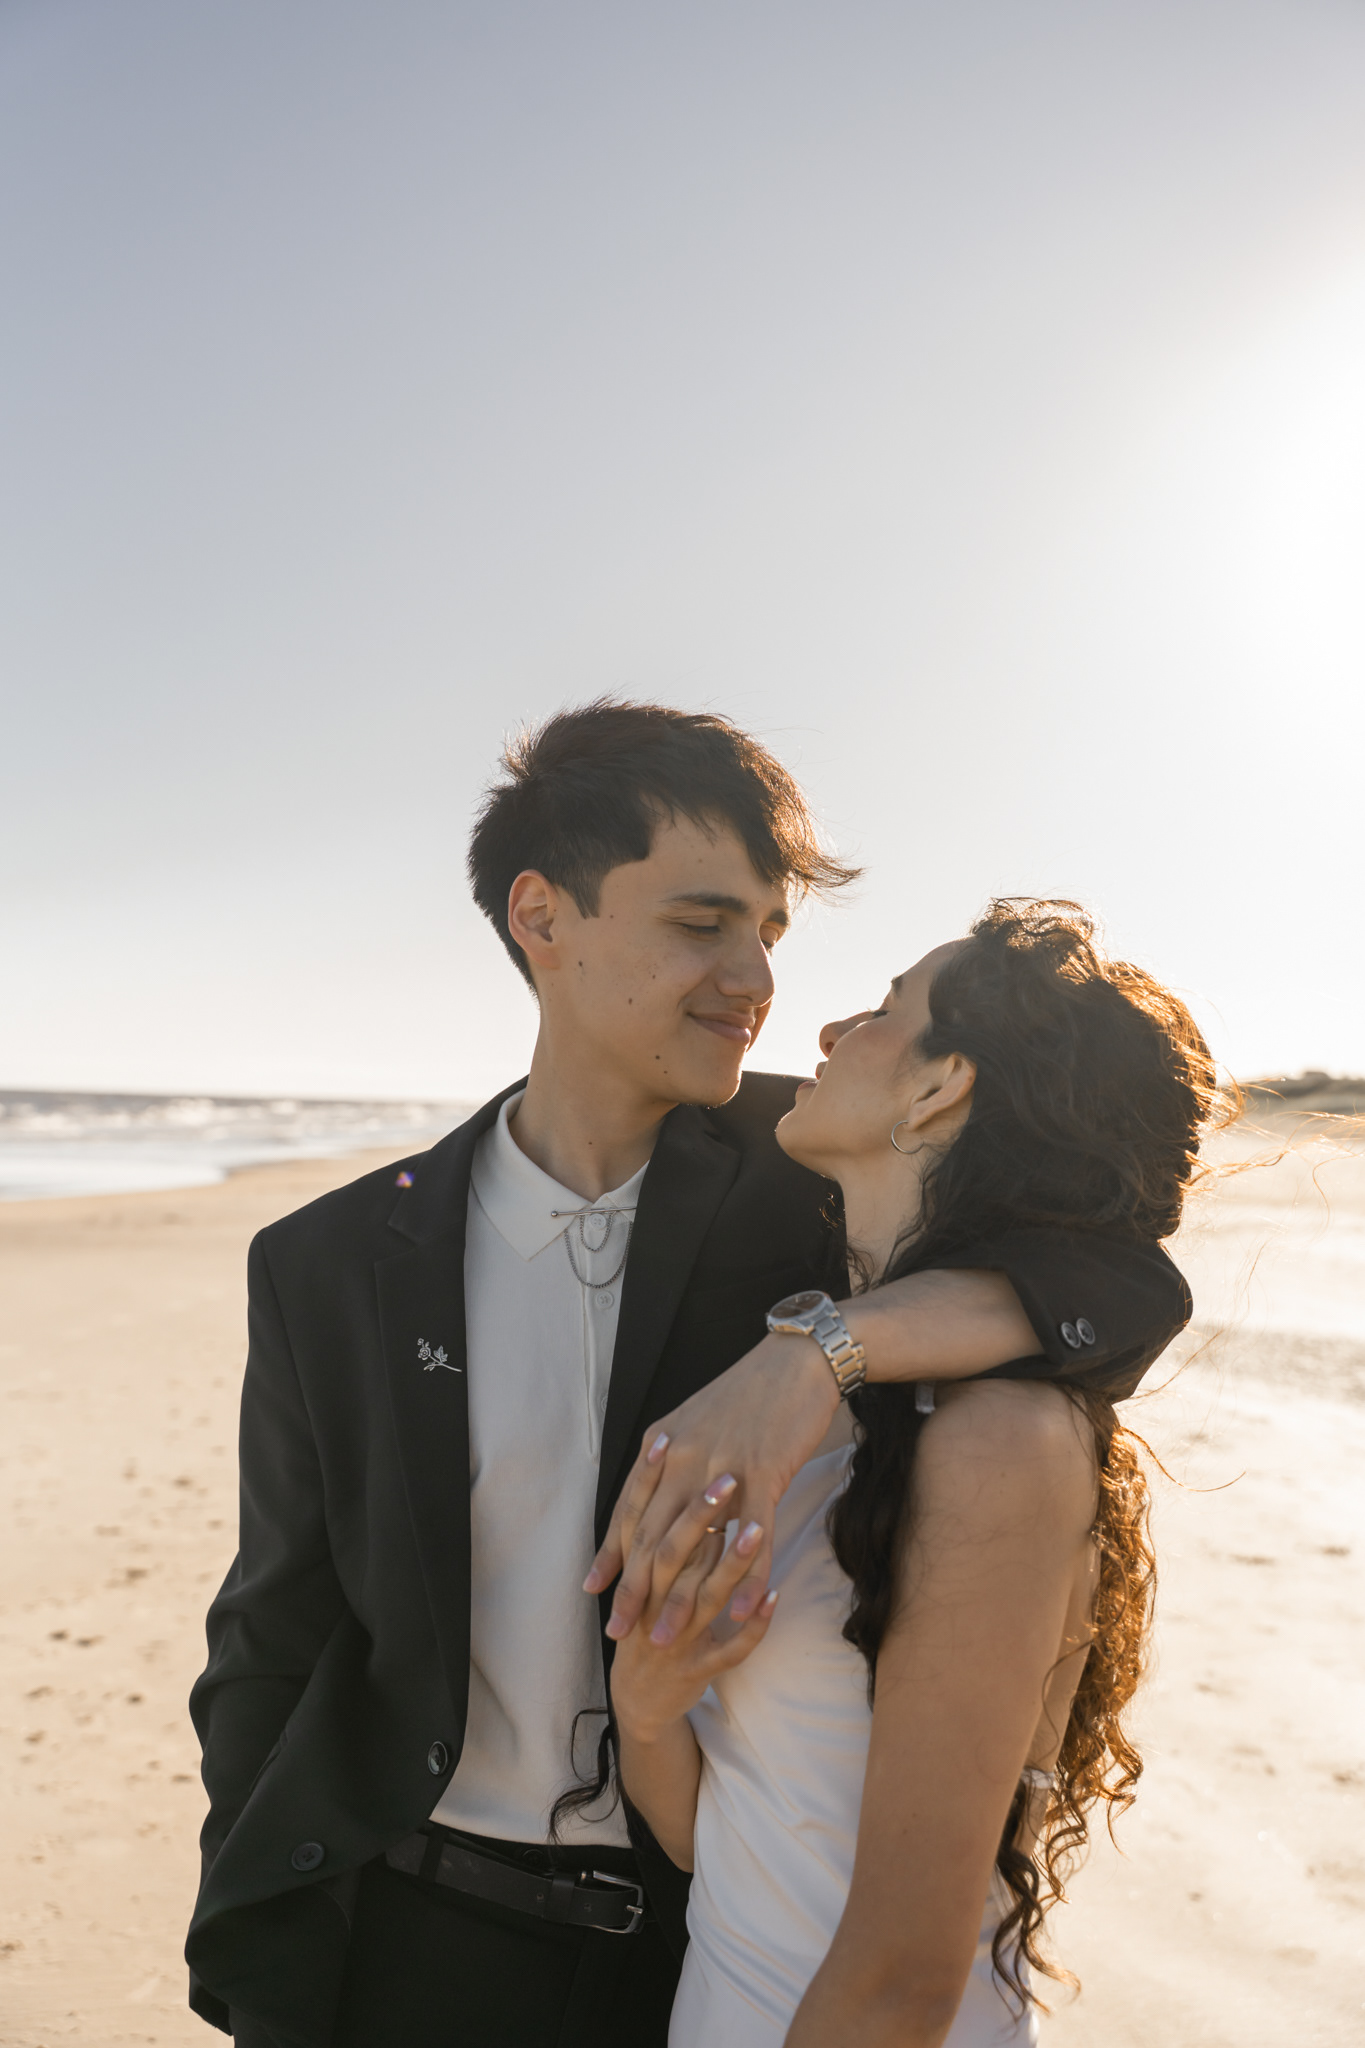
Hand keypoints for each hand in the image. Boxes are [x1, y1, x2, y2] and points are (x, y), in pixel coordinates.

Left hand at [586, 1331, 840, 1644]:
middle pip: (651, 1536)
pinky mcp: (764, 1474)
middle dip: (633, 1590)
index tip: (594, 1590)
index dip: (611, 1552)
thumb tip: (658, 1485)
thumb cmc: (750, 1391)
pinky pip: (750, 1538)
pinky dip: (744, 1578)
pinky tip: (738, 1613)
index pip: (630, 1510)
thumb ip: (674, 1454)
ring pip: (693, 1546)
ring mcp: (722, 1469)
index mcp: (664, 1445)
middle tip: (620, 1633)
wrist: (797, 1361)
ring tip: (667, 1639)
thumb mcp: (696, 1417)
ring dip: (679, 1599)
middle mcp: (682, 1458)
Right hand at [608, 1486, 779, 1743]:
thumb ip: (657, 1535)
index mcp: (636, 1575)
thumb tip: (681, 1480)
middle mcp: (650, 1605)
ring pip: (702, 1595)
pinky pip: (730, 1647)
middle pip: (672, 1551)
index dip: (650, 1480)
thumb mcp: (645, 1580)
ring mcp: (674, 1638)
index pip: (638, 1519)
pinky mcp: (698, 1669)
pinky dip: (752, 1623)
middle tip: (725, 1474)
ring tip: (755, 1530)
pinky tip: (775, 1598)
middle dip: (699, 1513)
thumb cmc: (649, 1625)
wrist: (641, 1701)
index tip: (669, 1438)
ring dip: (730, 1563)